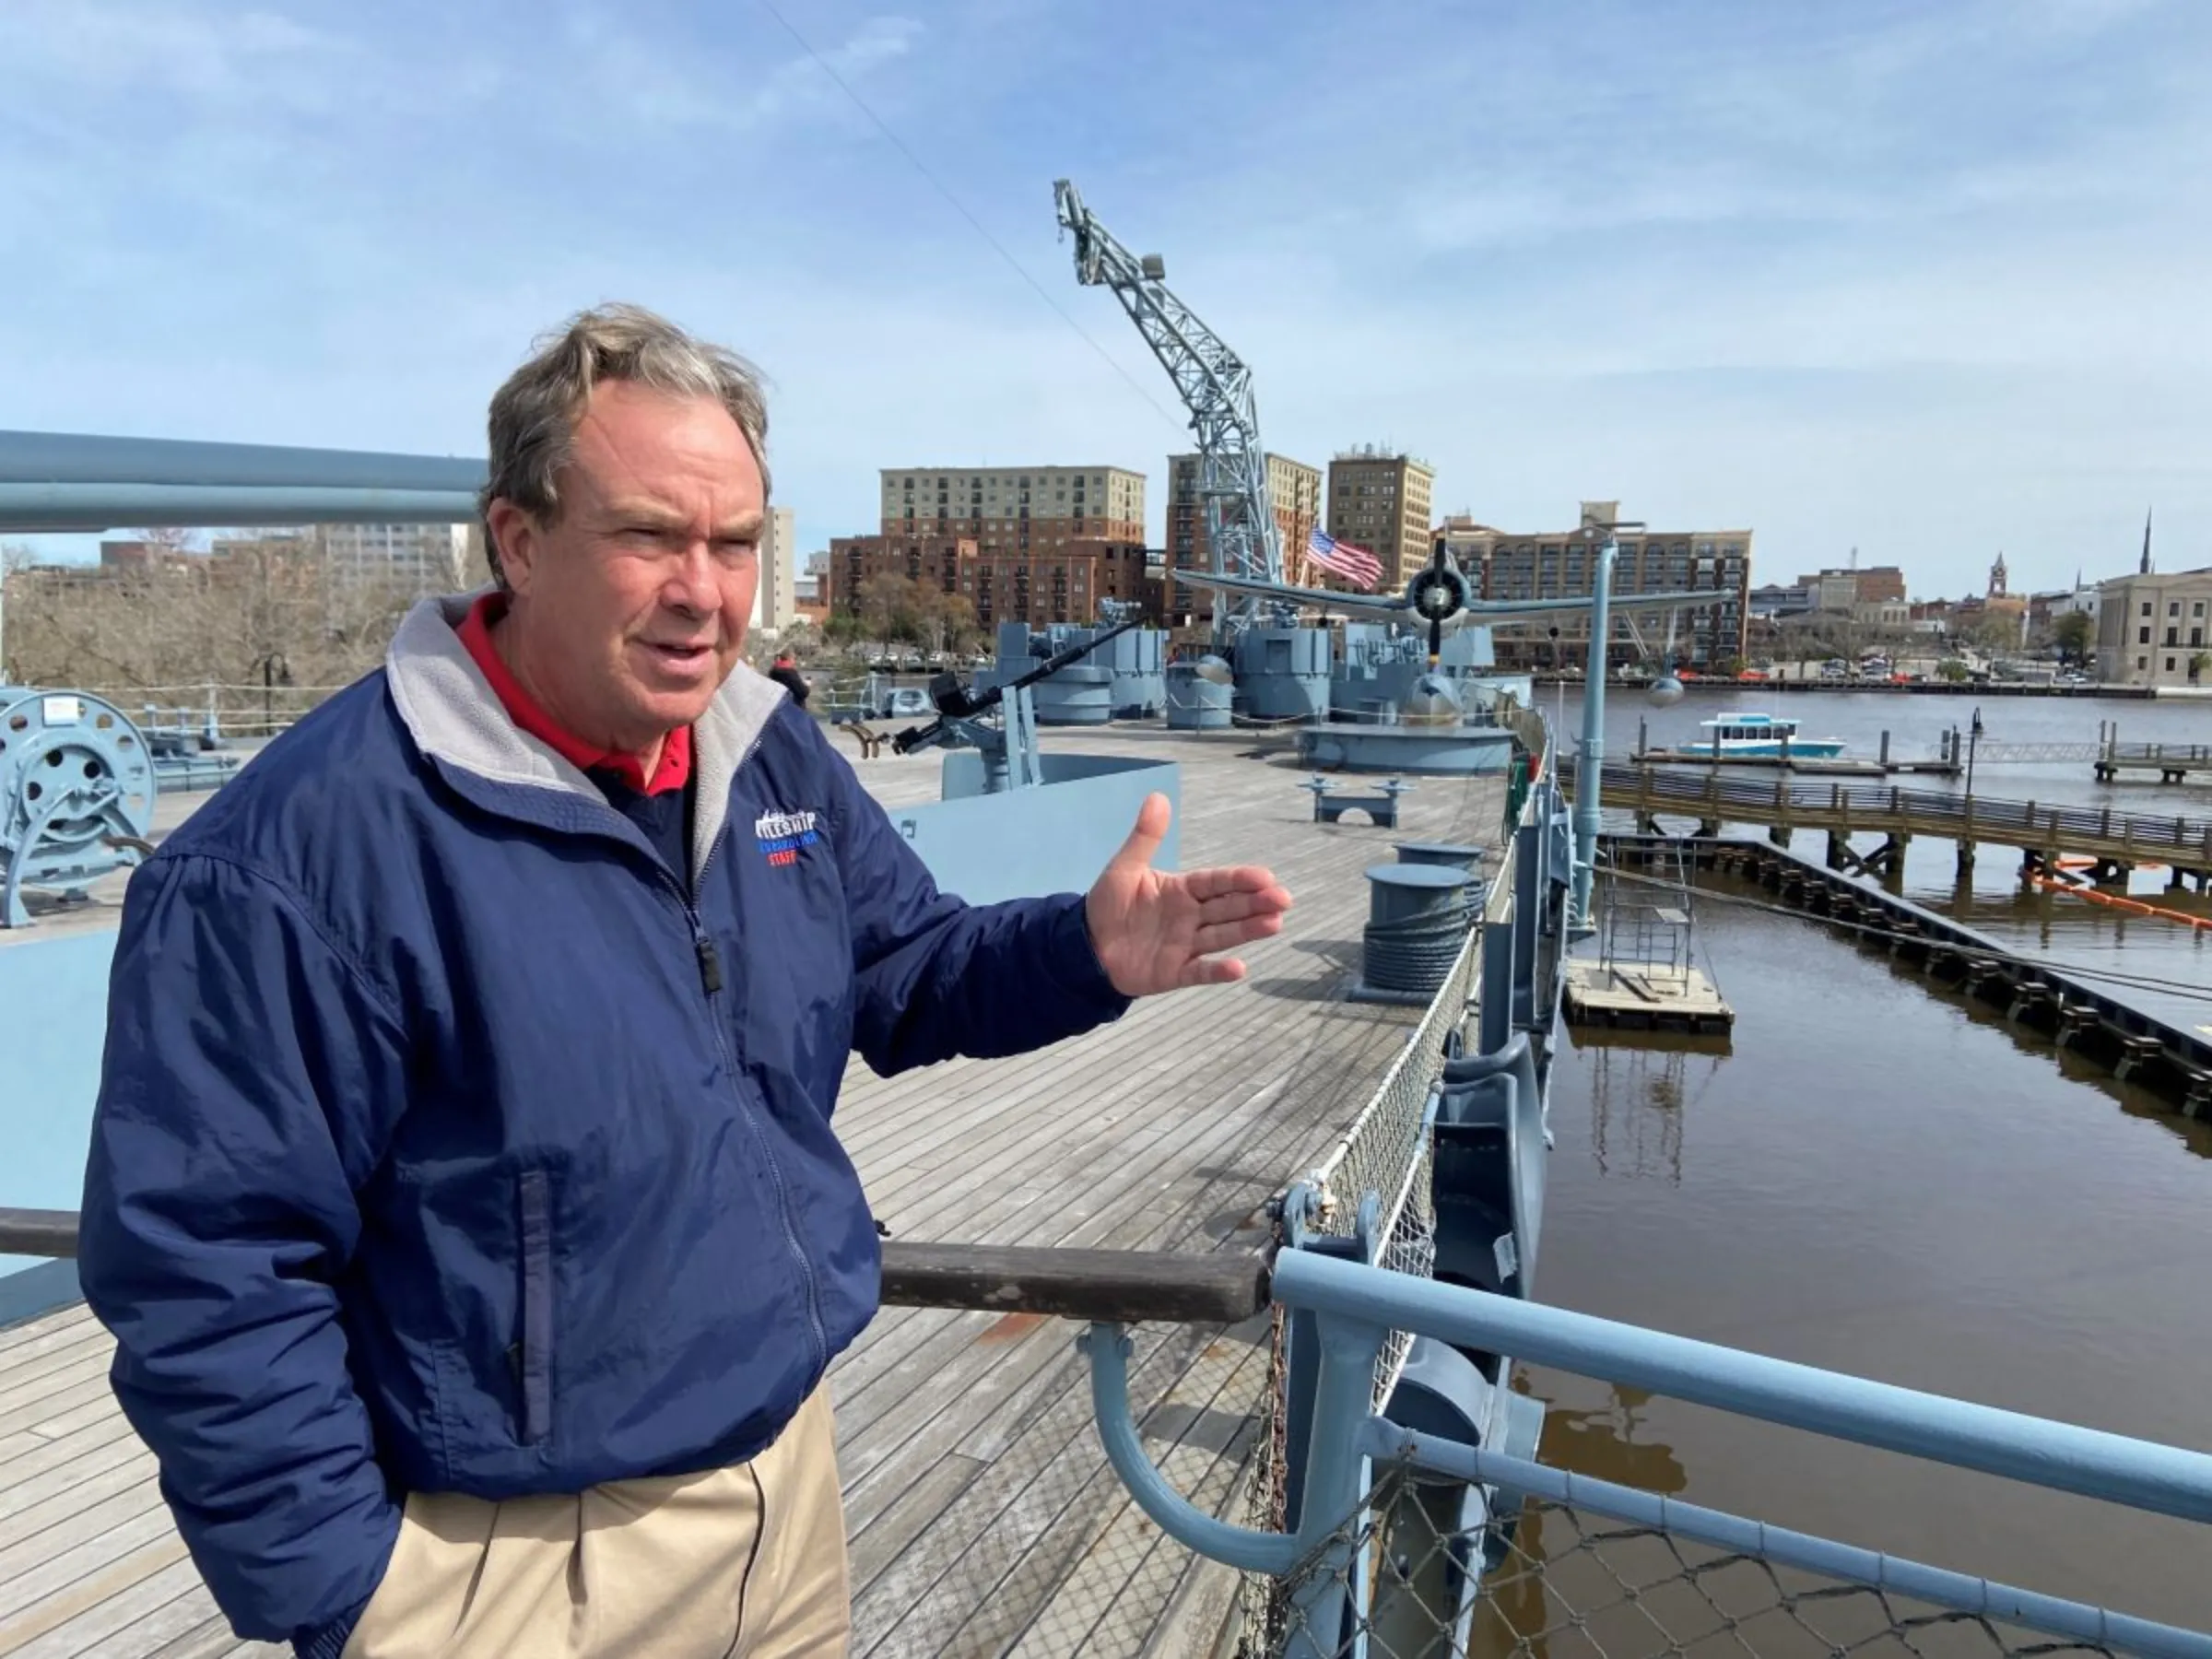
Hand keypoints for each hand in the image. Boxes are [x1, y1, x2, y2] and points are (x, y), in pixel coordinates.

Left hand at [1085, 792, 1292, 996]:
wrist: (1086, 947)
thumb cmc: (1108, 904)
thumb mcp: (1124, 868)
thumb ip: (1144, 837)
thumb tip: (1158, 796)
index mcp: (1182, 890)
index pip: (1215, 882)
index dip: (1239, 880)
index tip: (1265, 876)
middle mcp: (1191, 917)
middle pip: (1228, 908)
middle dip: (1256, 903)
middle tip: (1283, 899)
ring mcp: (1186, 945)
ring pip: (1223, 936)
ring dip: (1248, 931)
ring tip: (1275, 924)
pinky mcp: (1175, 972)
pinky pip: (1200, 971)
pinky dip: (1218, 971)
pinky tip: (1239, 968)